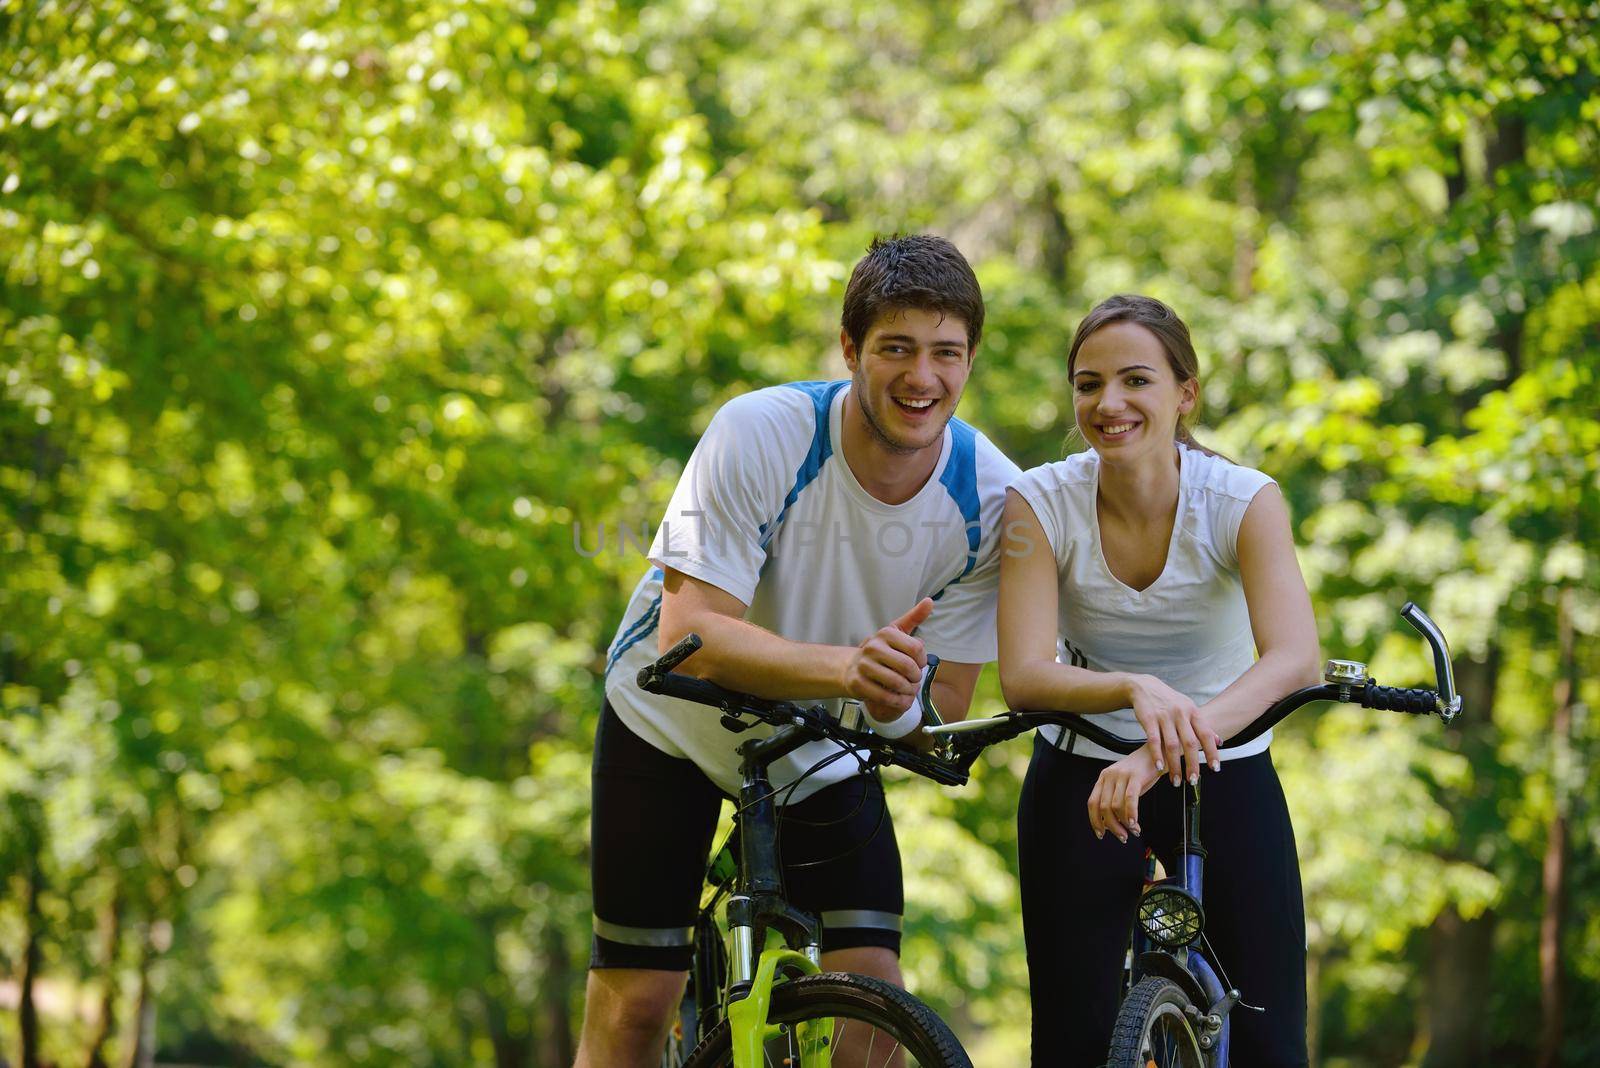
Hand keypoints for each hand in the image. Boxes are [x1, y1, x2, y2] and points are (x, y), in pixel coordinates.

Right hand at [845, 598, 932, 718]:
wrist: (850, 668)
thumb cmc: (880, 651)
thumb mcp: (896, 632)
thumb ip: (914, 618)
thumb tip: (929, 601)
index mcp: (886, 633)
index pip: (916, 648)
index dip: (922, 660)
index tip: (919, 664)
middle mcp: (873, 647)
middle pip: (908, 667)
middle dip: (916, 677)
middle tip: (914, 680)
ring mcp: (864, 666)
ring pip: (898, 683)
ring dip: (909, 691)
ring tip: (908, 690)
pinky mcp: (858, 683)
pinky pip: (886, 697)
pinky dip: (898, 701)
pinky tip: (900, 699)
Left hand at [1087, 748, 1162, 841]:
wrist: (1158, 754)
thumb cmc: (1142, 772)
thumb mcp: (1124, 785)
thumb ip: (1116, 801)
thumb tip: (1113, 824)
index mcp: (1103, 778)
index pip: (1092, 802)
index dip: (1095, 820)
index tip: (1101, 833)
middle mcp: (1109, 775)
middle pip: (1104, 807)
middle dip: (1113, 826)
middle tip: (1123, 837)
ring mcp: (1121, 775)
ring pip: (1116, 805)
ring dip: (1125, 823)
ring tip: (1134, 830)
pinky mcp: (1135, 776)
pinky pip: (1129, 798)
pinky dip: (1131, 813)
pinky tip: (1134, 823)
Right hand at [1126, 674, 1221, 785]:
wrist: (1145, 687)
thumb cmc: (1170, 701)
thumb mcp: (1189, 709)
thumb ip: (1202, 726)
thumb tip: (1219, 741)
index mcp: (1193, 712)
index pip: (1206, 735)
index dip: (1212, 752)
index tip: (1215, 769)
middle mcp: (1180, 713)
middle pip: (1189, 743)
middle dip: (1193, 764)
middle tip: (1194, 781)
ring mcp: (1164, 716)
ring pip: (1172, 745)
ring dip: (1174, 765)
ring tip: (1176, 781)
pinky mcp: (1149, 718)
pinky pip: (1154, 740)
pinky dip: (1157, 755)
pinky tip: (1159, 767)